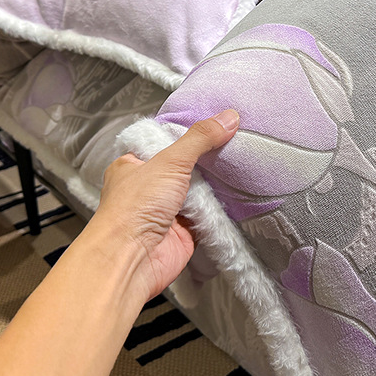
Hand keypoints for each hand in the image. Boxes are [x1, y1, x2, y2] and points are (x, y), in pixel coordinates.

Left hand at [89, 110, 238, 301]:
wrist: (131, 260)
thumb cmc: (135, 207)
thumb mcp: (170, 161)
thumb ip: (200, 139)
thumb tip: (229, 116)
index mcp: (134, 165)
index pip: (164, 142)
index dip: (189, 134)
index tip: (216, 123)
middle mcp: (148, 187)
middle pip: (185, 167)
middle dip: (207, 160)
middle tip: (236, 141)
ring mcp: (166, 210)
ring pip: (198, 191)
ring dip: (216, 184)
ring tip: (243, 162)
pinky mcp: (183, 232)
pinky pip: (208, 215)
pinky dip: (221, 208)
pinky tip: (240, 192)